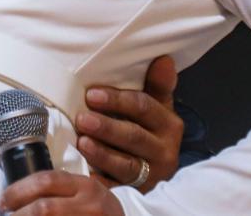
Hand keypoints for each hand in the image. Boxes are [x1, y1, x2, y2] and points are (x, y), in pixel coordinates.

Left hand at [0, 170, 124, 215]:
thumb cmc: (102, 212)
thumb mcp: (88, 193)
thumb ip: (63, 190)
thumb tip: (21, 196)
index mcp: (85, 186)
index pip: (46, 180)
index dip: (19, 189)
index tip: (4, 200)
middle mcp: (89, 204)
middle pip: (44, 207)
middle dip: (18, 213)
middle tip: (5, 215)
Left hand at [77, 55, 181, 192]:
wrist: (158, 167)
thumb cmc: (150, 129)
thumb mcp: (158, 106)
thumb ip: (158, 85)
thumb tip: (163, 59)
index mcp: (169, 125)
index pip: (143, 108)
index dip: (117, 101)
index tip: (92, 94)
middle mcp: (164, 151)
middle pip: (134, 137)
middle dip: (107, 128)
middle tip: (83, 119)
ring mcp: (150, 174)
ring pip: (126, 165)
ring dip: (102, 154)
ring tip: (81, 143)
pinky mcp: (136, 192)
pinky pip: (117, 188)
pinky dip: (101, 182)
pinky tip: (85, 173)